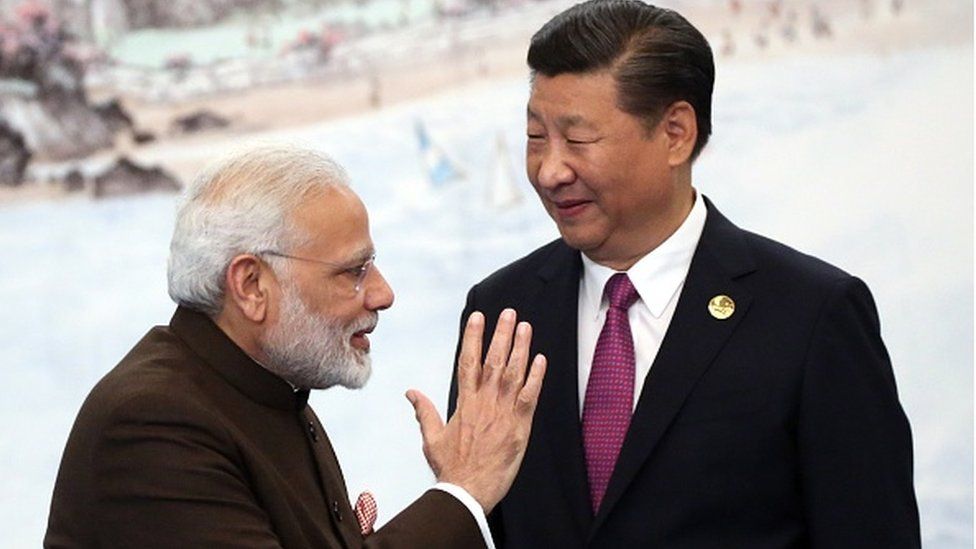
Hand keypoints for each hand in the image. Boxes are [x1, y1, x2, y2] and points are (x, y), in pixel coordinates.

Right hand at [406, 308, 546, 512]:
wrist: (467, 492)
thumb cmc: (451, 468)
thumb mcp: (431, 438)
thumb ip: (424, 411)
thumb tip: (411, 393)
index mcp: (464, 403)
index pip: (467, 361)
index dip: (473, 337)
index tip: (478, 317)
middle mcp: (484, 402)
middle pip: (493, 360)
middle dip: (501, 334)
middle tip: (509, 313)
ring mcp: (502, 413)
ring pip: (513, 373)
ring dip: (521, 348)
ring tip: (525, 327)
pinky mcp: (519, 426)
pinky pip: (529, 396)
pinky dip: (536, 377)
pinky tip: (541, 360)